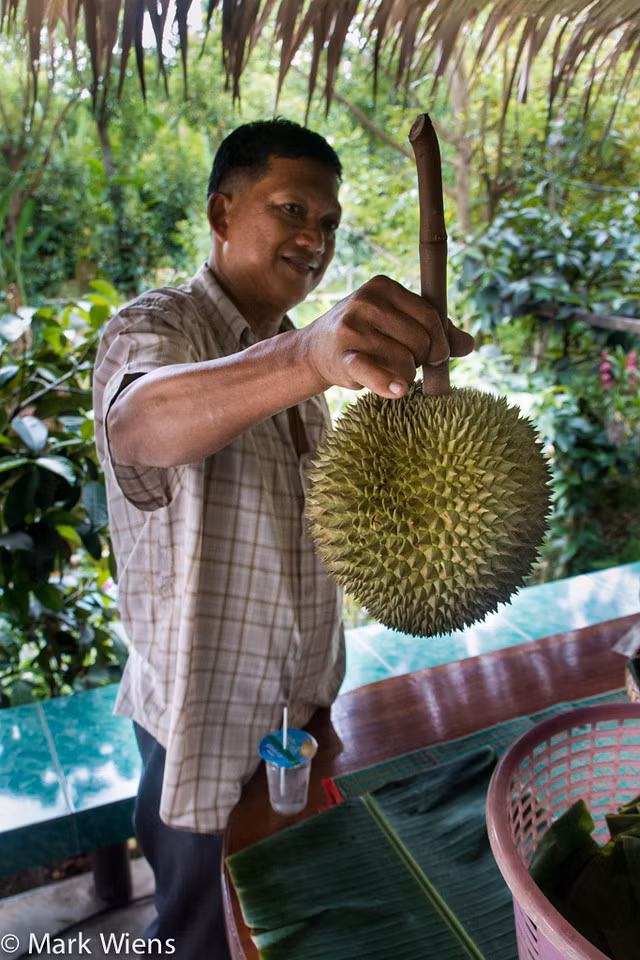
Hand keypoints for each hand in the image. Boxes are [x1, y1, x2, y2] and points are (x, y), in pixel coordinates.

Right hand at [301, 275, 473, 397]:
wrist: (317, 350)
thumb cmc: (367, 334)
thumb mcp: (398, 322)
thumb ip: (435, 330)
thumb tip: (469, 345)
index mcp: (383, 286)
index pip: (430, 316)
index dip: (439, 341)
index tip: (435, 355)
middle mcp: (366, 302)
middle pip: (421, 340)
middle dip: (420, 358)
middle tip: (403, 361)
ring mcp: (352, 329)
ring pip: (405, 361)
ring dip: (405, 375)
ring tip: (387, 369)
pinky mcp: (343, 357)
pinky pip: (374, 372)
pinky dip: (389, 384)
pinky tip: (398, 391)